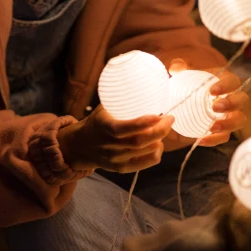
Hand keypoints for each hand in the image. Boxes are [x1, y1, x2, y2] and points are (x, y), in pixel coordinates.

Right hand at [58, 106, 173, 172]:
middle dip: (160, 130)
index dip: (143, 123)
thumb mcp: (104, 108)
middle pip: (139, 141)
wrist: (81, 146)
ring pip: (145, 152)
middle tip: (170, 118)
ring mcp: (115, 160)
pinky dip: (156, 154)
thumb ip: (121, 100)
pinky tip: (158, 143)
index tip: (159, 114)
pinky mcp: (121, 169)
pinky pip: (144, 164)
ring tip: (164, 128)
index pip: (123, 128)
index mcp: (103, 127)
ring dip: (160, 139)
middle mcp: (109, 146)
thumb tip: (145, 82)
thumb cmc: (98, 122)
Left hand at [163, 58, 246, 150]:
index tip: (212, 91)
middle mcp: (232, 98)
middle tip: (215, 107)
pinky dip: (214, 140)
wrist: (186, 102)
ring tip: (212, 127)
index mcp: (225, 81)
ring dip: (228, 124)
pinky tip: (200, 140)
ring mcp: (230, 115)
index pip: (233, 81)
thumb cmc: (190, 85)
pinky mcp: (224, 131)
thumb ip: (179, 68)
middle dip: (231, 103)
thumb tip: (175, 68)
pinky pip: (225, 137)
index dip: (226, 85)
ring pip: (239, 120)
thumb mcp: (184, 75)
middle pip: (242, 100)